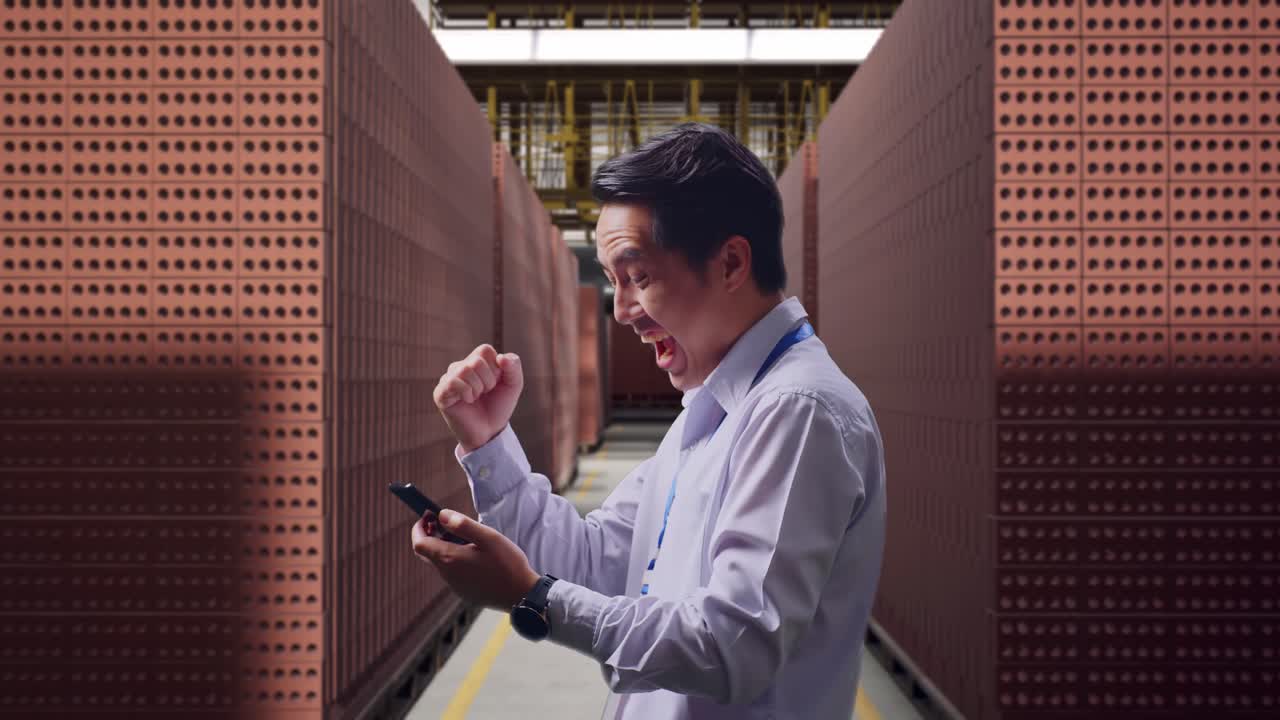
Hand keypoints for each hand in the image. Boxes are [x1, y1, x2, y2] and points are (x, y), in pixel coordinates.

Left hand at [412, 509, 541, 609]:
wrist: (521, 595)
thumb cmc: (508, 564)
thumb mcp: (488, 537)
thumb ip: (463, 525)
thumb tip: (442, 515)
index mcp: (450, 559)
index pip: (419, 543)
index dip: (419, 527)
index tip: (429, 515)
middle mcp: (448, 574)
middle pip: (426, 553)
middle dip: (429, 535)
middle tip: (442, 521)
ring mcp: (455, 585)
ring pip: (440, 562)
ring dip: (443, 546)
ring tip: (464, 536)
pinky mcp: (464, 591)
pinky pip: (451, 572)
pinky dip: (453, 558)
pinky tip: (473, 554)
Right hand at [433, 344, 523, 452]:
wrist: (489, 431)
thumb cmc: (498, 406)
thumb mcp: (513, 384)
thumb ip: (513, 366)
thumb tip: (501, 357)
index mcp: (475, 361)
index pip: (485, 350)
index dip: (496, 368)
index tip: (495, 383)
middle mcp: (459, 367)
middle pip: (476, 361)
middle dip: (488, 381)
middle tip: (485, 393)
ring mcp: (448, 379)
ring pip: (465, 370)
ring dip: (478, 388)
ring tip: (476, 398)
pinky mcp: (440, 392)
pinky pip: (453, 382)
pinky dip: (467, 393)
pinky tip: (467, 401)